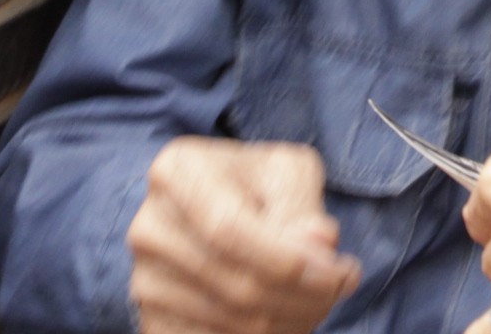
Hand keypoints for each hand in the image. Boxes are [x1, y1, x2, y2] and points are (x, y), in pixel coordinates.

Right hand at [128, 137, 362, 333]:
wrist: (217, 206)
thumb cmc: (258, 184)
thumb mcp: (286, 171)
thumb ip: (302, 203)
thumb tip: (318, 244)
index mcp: (177, 171)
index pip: (229, 228)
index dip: (287, 259)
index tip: (337, 270)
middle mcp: (150, 227)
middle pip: (236, 283)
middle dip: (305, 294)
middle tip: (343, 286)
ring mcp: (146, 280)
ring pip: (233, 321)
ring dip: (294, 319)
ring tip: (323, 297)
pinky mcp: (154, 321)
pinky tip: (293, 317)